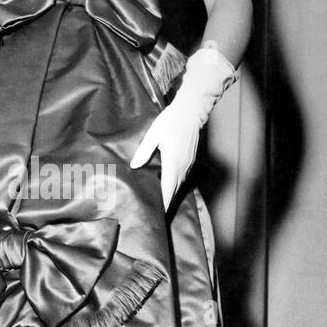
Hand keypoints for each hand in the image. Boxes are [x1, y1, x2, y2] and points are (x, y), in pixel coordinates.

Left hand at [130, 45, 239, 209]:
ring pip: (179, 184)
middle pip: (174, 190)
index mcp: (172, 163)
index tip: (159, 214)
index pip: (167, 189)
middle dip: (166, 202)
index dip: (163, 203)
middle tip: (156, 213)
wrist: (191, 111)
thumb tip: (134, 166)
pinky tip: (169, 185)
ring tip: (161, 202)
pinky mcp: (190, 159)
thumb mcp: (154, 135)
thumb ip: (144, 151)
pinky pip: (182, 176)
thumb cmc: (171, 121)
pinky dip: (175, 184)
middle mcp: (182, 167)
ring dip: (171, 193)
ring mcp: (188, 163)